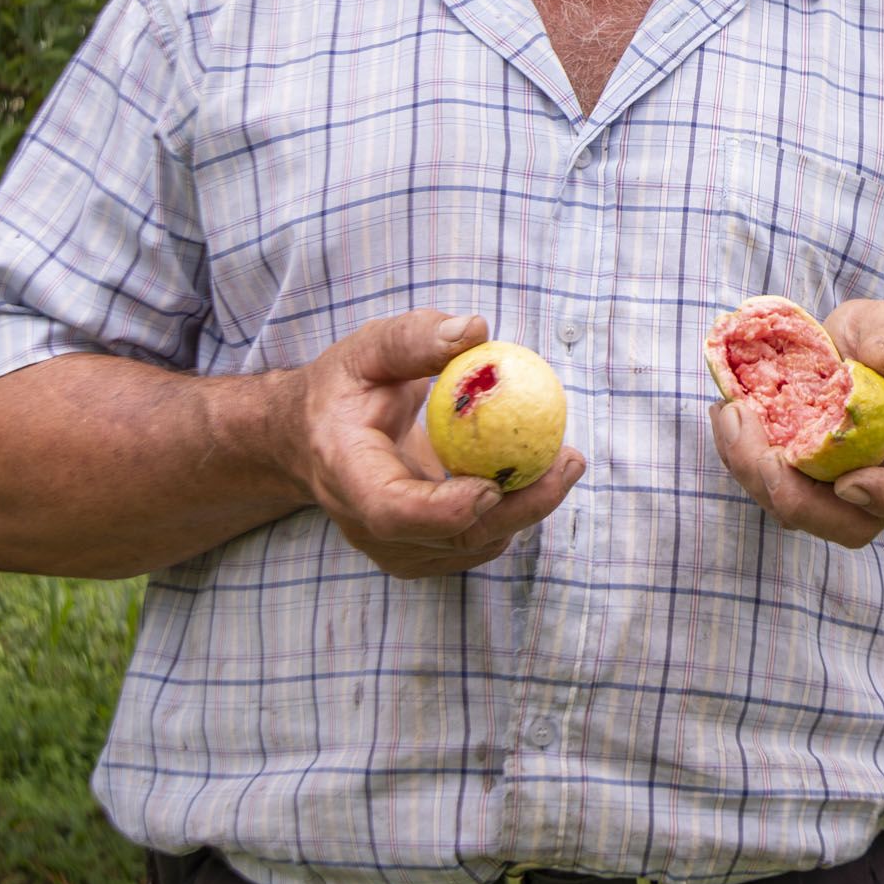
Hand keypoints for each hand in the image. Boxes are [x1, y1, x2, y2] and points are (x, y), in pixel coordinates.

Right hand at [282, 310, 585, 577]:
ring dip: (527, 506)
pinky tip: (531, 468)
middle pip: (450, 538)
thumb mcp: (366, 350)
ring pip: (475, 545)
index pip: (392, 510)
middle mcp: (366, 524)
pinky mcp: (422, 553)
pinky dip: (513, 509)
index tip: (493, 484)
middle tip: (570, 462)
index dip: (446, 508)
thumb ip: (414, 339)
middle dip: (520, 508)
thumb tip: (475, 330)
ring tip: (563, 456)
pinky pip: (480, 541)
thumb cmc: (344, 388)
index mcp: (346, 472)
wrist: (313, 438)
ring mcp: (394, 548)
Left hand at [711, 298, 883, 549]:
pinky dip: (740, 456)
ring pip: (797, 512)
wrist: (850, 354)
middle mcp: (881, 484)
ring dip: (754, 474)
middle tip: (757, 446)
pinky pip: (768, 487)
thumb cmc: (880, 341)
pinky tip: (727, 413)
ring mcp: (835, 491)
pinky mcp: (797, 481)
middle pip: (850, 525)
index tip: (847, 482)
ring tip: (729, 414)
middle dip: (797, 498)